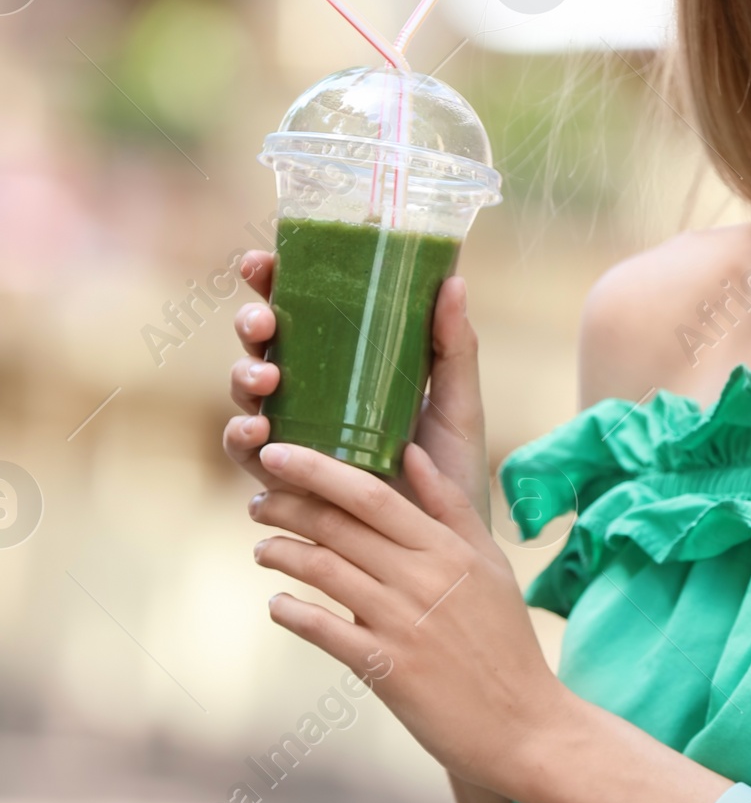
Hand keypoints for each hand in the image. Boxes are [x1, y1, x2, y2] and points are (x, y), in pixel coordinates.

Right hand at [224, 253, 490, 516]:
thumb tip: (453, 279)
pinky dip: (241, 437)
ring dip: (243, 375)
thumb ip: (453, 346)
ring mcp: (292, 431)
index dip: (273, 279)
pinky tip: (256, 431)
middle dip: (251, 321)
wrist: (445, 542)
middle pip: (264, 342)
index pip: (301, 308)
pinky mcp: (282, 477)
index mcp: (346, 361)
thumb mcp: (457, 401)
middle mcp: (310, 390)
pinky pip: (245, 452)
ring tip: (266, 378)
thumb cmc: (451, 468)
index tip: (264, 260)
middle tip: (264, 322)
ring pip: (246, 390)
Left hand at [248, 439, 564, 793]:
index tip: (277, 453)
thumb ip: (451, 507)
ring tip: (264, 550)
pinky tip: (278, 605)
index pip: (370, 492)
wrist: (523, 724)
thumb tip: (412, 452)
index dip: (315, 469)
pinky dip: (290, 613)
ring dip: (281, 554)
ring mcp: (401, 624)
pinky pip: (321, 630)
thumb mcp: (490, 564)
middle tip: (259, 502)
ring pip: (321, 571)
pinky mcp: (384, 669)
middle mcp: (421, 578)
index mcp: (448, 548)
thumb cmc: (506, 639)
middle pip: (336, 526)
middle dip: (285, 507)